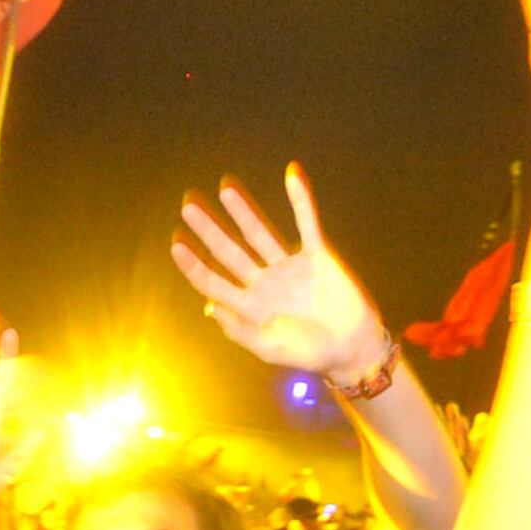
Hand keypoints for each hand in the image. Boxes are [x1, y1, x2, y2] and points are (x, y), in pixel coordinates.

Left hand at [174, 168, 393, 380]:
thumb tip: (209, 307)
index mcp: (250, 306)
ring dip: (243, 211)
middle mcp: (264, 282)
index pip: (214, 282)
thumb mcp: (271, 349)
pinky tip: (291, 175)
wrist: (353, 349)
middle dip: (209, 230)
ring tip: (225, 189)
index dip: (195, 265)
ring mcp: (288, 267)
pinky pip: (307, 224)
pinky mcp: (316, 256)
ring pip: (260, 233)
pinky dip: (300, 200)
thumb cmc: (311, 354)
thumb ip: (240, 331)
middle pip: (230, 252)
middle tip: (189, 205)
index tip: (177, 244)